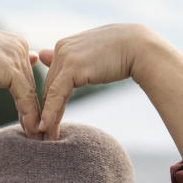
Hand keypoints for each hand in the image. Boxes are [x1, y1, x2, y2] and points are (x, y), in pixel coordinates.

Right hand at [0, 19, 42, 137]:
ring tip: (36, 136)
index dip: (27, 99)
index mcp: (17, 44)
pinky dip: (29, 116)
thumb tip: (33, 58)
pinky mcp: (12, 70)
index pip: (26, 76)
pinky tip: (31, 130)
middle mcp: (22, 48)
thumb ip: (8, 61)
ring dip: (34, 118)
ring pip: (30, 93)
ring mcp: (18, 58)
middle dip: (33, 110)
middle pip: (30, 86)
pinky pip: (25, 97)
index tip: (27, 118)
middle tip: (37, 132)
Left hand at [37, 23, 149, 139]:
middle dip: (47, 111)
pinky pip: (57, 93)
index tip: (47, 122)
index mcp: (65, 46)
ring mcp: (65, 56)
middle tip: (43, 135)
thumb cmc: (121, 53)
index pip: (53, 79)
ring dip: (48, 117)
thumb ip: (71, 62)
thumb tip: (43, 56)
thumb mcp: (91, 58)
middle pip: (50, 87)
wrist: (138, 47)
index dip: (50, 102)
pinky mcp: (72, 66)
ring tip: (46, 137)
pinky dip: (51, 111)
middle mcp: (61, 48)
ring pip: (51, 92)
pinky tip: (46, 126)